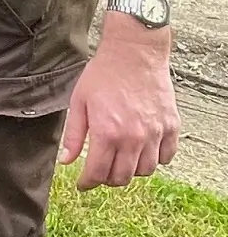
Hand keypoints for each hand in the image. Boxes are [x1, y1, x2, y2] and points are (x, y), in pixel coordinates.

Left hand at [59, 29, 179, 188]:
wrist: (134, 53)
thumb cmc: (103, 74)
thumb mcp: (79, 101)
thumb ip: (73, 134)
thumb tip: (66, 160)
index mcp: (106, 133)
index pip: (97, 173)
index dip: (87, 183)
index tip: (82, 184)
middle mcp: (133, 138)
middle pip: (121, 177)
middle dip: (106, 180)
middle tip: (99, 172)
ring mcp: (154, 133)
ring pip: (144, 171)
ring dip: (130, 171)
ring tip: (120, 160)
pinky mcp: (171, 126)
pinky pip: (166, 157)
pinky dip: (155, 160)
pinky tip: (143, 151)